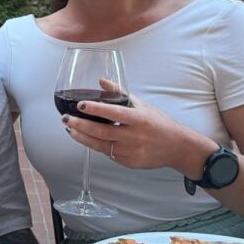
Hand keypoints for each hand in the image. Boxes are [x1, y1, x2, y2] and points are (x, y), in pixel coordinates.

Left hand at [62, 92, 203, 173]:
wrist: (177, 147)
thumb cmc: (158, 123)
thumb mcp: (142, 105)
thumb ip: (120, 93)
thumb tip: (101, 81)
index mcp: (139, 118)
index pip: (114, 112)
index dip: (96, 109)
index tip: (80, 105)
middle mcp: (135, 136)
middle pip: (102, 132)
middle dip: (81, 125)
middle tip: (66, 119)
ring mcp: (131, 151)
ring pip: (101, 145)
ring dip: (82, 137)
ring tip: (70, 129)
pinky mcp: (129, 162)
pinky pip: (108, 154)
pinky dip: (96, 145)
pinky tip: (85, 138)